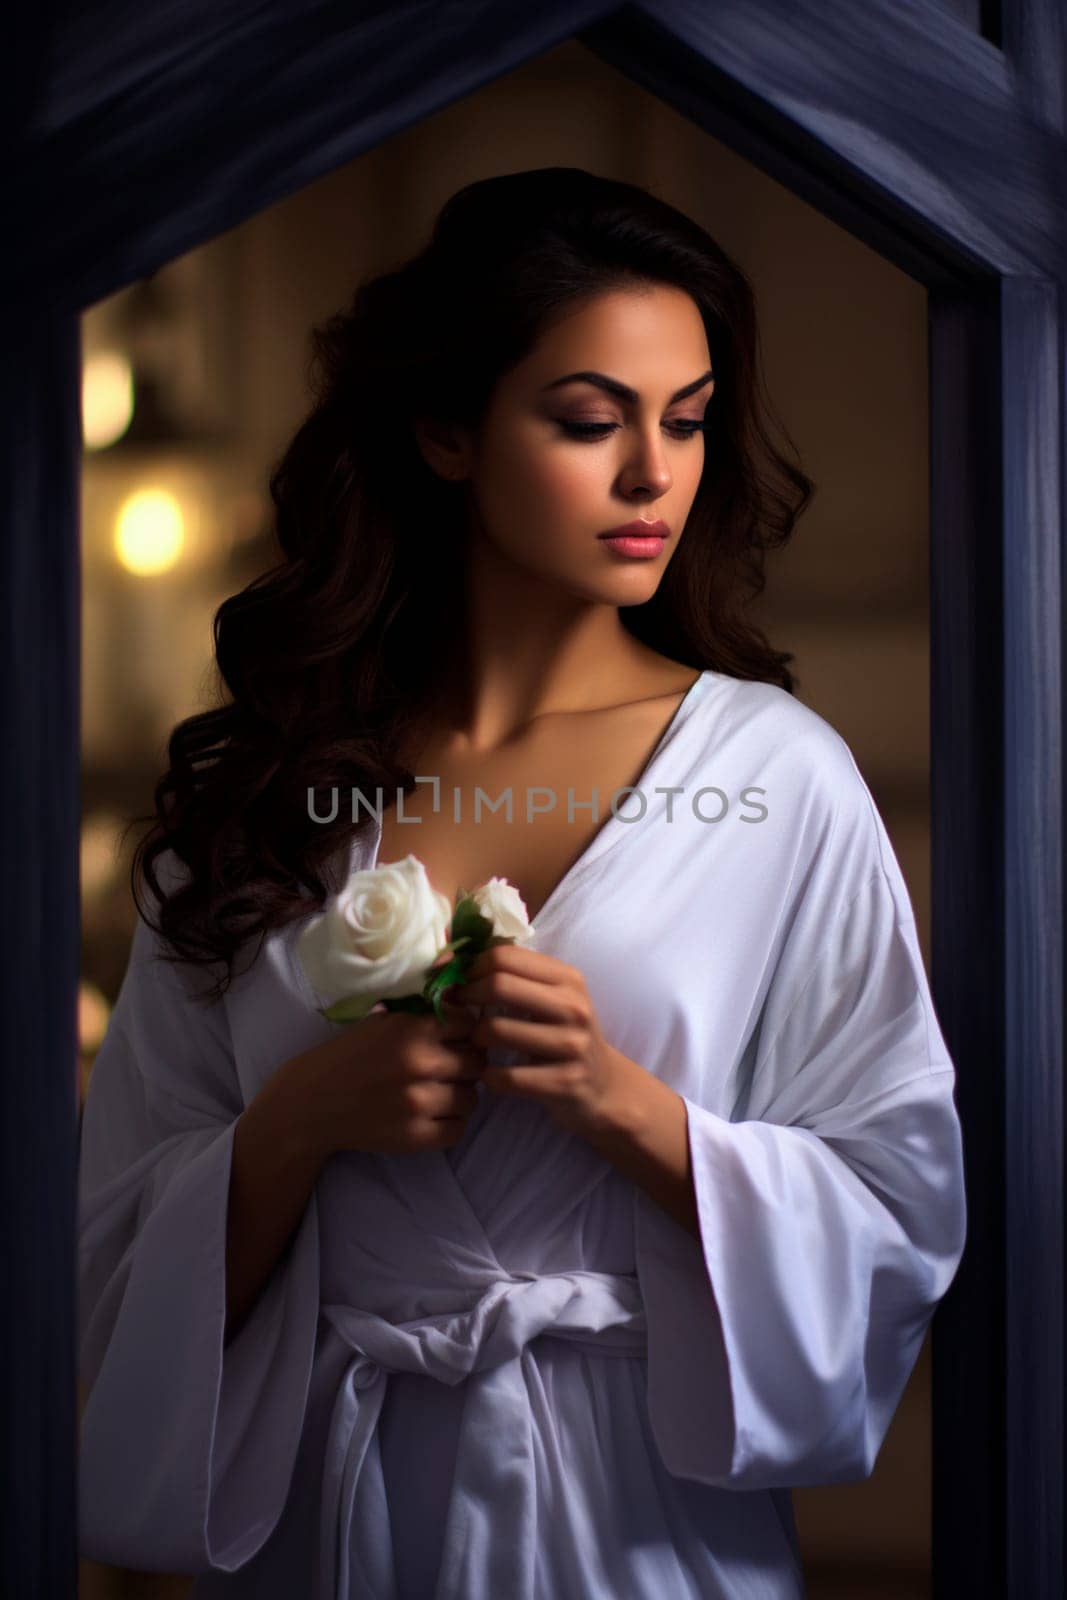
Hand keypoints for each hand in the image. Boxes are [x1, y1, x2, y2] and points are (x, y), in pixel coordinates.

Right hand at [286, 1008, 485, 1157]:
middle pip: (476, 1061)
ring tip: (441, 1091)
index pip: (469, 1023)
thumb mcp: (382, 1022)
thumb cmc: (349, 1056)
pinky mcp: (415, 1137)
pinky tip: (434, 1114)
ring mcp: (419, 1104)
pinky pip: (458, 1129)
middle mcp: (420, 1065)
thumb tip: (464, 999)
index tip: (455, 1036)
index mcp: (411, 1030)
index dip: (465, 1028)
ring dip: (460, 1093)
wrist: (312, 1102)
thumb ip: (422, 1012)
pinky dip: (450, 1122)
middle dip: (466, 1061)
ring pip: (472, 1097)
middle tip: (451, 1066)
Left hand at [443, 943, 633, 1137]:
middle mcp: (574, 1007)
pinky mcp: (564, 1082)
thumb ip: (519, 975)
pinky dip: (489, 1076)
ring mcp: (572, 1046)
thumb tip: (464, 956)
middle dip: (469, 995)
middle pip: (499, 985)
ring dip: (475, 1037)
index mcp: (568, 979)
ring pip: (497, 1030)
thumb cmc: (564, 1034)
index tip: (465, 981)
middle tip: (460, 1007)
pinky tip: (490, 1074)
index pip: (506, 956)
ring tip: (477, 1041)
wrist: (603, 1085)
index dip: (475, 967)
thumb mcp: (554, 997)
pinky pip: (506, 1076)